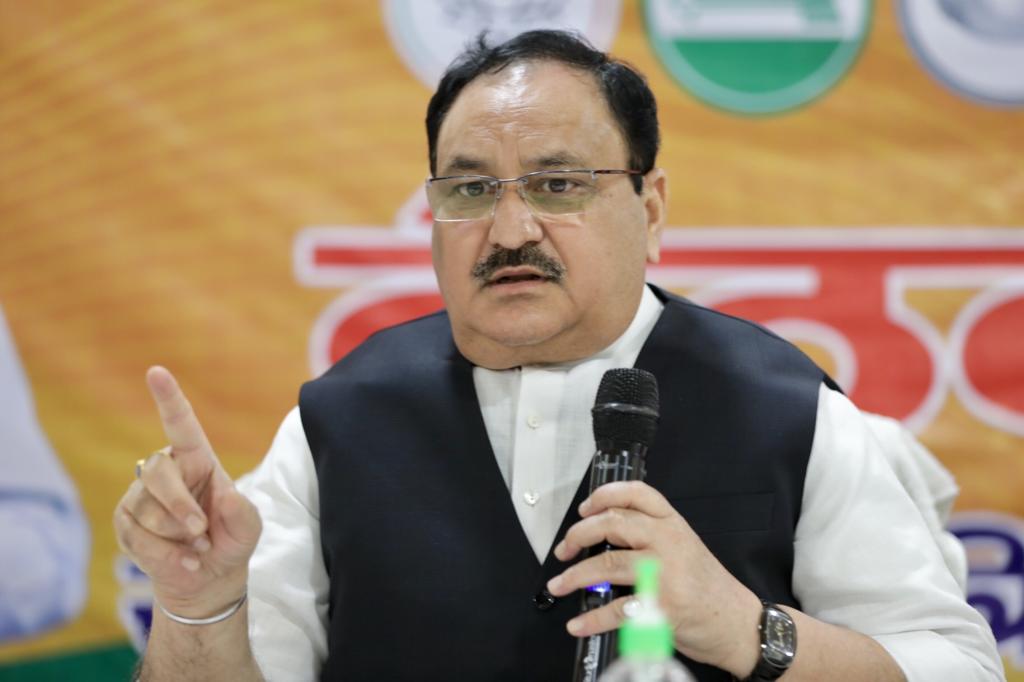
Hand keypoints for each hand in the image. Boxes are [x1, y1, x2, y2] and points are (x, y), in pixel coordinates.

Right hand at [113, 366, 261, 618]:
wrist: (209, 578)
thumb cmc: (231, 540)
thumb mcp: (248, 527)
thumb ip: (241, 511)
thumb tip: (223, 496)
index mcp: (198, 460)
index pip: (182, 425)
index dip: (169, 398)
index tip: (156, 371)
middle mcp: (166, 471)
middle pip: (158, 474)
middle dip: (179, 507)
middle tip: (201, 531)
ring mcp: (140, 496)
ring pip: (146, 511)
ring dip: (176, 537)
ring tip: (196, 546)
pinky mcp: (125, 523)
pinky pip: (137, 537)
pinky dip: (165, 555)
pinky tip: (183, 561)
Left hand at [545, 481, 761, 676]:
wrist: (736, 622)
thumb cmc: (705, 585)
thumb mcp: (682, 546)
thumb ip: (648, 535)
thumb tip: (598, 535)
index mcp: (672, 523)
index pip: (636, 493)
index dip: (604, 495)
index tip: (584, 508)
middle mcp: (668, 542)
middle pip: (613, 523)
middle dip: (578, 535)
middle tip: (564, 549)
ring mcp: (666, 573)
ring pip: (608, 565)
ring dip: (575, 577)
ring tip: (559, 585)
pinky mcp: (662, 607)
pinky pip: (618, 610)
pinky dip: (592, 619)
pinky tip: (578, 624)